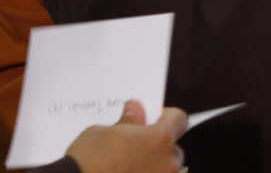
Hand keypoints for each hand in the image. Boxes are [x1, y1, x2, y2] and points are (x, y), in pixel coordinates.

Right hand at [66, 100, 187, 172]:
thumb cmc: (86, 161)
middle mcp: (167, 163)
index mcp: (160, 139)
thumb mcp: (103, 132)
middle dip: (158, 146)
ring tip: (127, 166)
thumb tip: (136, 109)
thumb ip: (127, 121)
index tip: (154, 119)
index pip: (179, 120)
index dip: (167, 116)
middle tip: (135, 147)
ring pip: (165, 170)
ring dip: (152, 167)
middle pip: (173, 148)